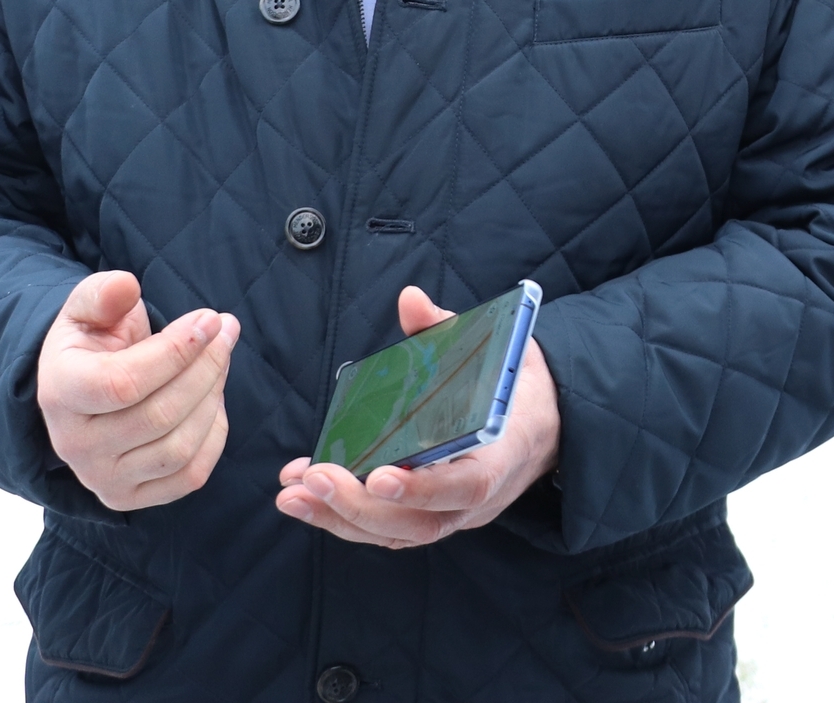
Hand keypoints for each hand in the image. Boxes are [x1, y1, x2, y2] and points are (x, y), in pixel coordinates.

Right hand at [37, 270, 238, 511]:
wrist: (80, 392)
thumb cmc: (90, 343)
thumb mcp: (86, 308)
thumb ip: (103, 294)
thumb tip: (126, 287)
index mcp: (60, 393)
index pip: (123, 384)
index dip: (176, 352)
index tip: (209, 318)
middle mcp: (74, 446)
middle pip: (160, 415)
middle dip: (206, 366)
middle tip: (226, 330)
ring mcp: (102, 479)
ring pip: (178, 447)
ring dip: (213, 397)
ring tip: (221, 359)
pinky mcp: (130, 498)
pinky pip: (189, 476)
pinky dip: (214, 436)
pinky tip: (214, 400)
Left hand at [275, 285, 559, 549]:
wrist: (542, 428)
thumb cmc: (516, 387)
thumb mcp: (501, 350)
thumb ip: (449, 330)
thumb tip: (410, 300)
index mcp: (503, 456)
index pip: (468, 485)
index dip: (423, 487)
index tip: (378, 476)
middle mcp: (480, 499)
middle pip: (419, 522)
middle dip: (359, 505)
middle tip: (313, 479)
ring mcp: (454, 514)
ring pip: (396, 533)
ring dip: (338, 518)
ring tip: (292, 494)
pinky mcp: (430, 517)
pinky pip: (386, 529)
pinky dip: (342, 517)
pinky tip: (305, 497)